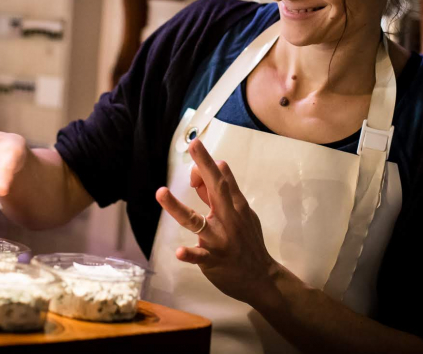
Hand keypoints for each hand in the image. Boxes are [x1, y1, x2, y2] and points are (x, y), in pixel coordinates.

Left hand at [156, 138, 277, 304]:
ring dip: (176, 207)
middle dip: (204, 165)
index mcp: (236, 205)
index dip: (207, 164)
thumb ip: (222, 195)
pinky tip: (179, 251)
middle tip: (194, 144)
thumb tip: (206, 171)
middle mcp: (229, 218)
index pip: (222, 178)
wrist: (262, 278)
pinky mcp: (213, 259)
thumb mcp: (241, 215)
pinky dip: (189, 253)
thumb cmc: (248, 241)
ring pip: (196, 221)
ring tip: (160, 192)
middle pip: (216, 187)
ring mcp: (220, 239)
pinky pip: (199, 256)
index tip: (195, 153)